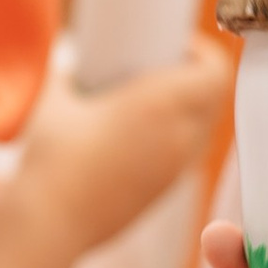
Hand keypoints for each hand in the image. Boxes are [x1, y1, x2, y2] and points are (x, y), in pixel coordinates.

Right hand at [26, 47, 230, 254]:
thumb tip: (65, 62)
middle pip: (213, 98)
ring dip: (186, 110)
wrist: (52, 223)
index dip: (202, 52)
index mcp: (162, 105)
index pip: (216, 70)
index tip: (172, 45)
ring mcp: (175, 169)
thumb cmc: (54, 158)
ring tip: (148, 103)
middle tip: (160, 68)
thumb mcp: (54, 100)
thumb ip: (63, 73)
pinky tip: (137, 139)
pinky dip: (173, 139)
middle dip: (194, 77)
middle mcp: (180, 137)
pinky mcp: (164, 193)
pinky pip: (184, 155)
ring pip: (201, 129)